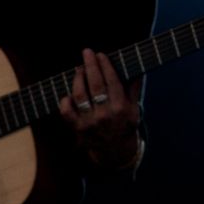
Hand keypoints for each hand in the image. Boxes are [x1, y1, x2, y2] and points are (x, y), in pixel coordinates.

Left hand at [60, 49, 140, 168]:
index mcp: (121, 108)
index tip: (101, 54)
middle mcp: (105, 115)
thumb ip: (134, 89)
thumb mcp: (134, 108)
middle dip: (90, 65)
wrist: (115, 151)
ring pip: (80, 96)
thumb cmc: (125, 125)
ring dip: (78, 79)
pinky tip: (68, 93)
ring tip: (79, 69)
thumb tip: (138, 69)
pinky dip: (65, 102)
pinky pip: (67, 113)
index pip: (112, 81)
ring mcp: (90, 122)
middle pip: (95, 85)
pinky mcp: (78, 129)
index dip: (105, 66)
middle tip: (87, 52)